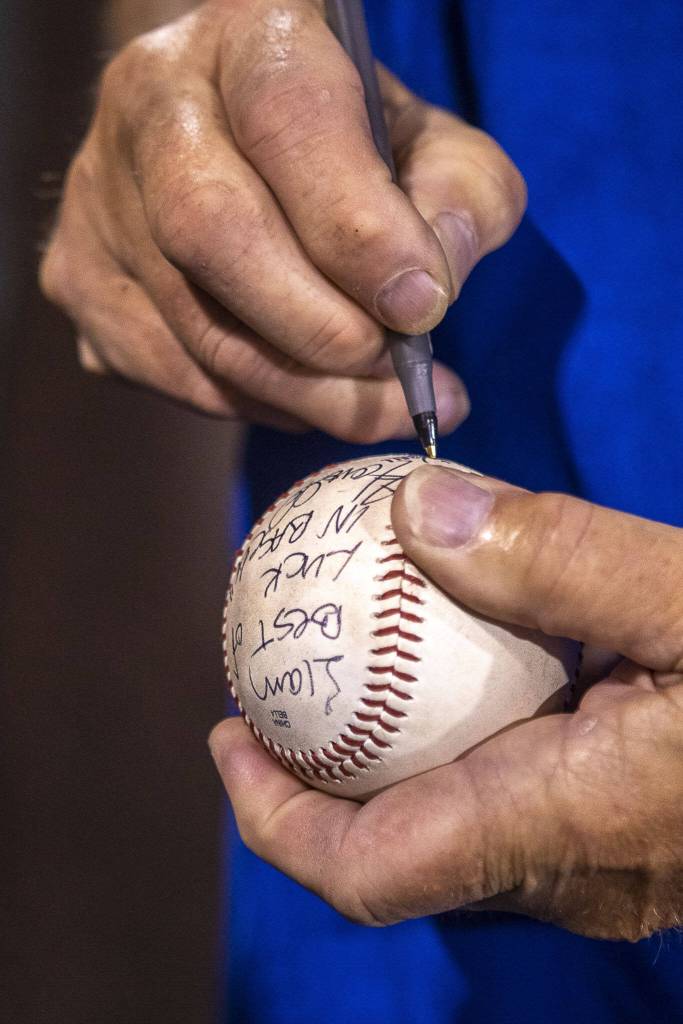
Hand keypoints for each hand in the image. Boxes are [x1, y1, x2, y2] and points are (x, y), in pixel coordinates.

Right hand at [40, 0, 524, 439]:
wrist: (246, 146)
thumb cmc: (357, 148)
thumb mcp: (436, 146)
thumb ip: (461, 201)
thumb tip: (427, 296)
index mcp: (249, 36)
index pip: (287, 123)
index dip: (356, 228)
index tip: (422, 307)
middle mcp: (152, 102)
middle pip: (213, 230)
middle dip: (319, 329)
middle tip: (397, 372)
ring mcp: (100, 196)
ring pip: (193, 326)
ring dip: (303, 391)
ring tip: (384, 406)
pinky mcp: (81, 277)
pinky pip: (172, 372)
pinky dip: (258, 403)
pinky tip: (314, 396)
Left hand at [210, 464, 682, 939]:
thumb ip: (557, 556)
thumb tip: (415, 511)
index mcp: (570, 822)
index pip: (371, 870)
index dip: (274, 818)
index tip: (226, 736)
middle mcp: (570, 869)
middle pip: (392, 853)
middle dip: (312, 777)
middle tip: (274, 679)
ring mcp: (598, 860)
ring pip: (446, 824)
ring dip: (378, 752)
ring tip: (350, 659)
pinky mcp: (619, 828)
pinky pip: (501, 797)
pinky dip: (448, 737)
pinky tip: (451, 660)